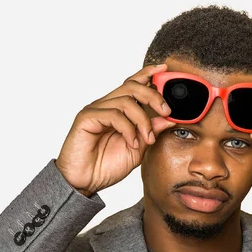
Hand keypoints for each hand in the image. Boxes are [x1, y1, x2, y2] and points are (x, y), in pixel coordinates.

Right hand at [55, 64, 175, 195]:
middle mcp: (106, 106)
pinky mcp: (86, 118)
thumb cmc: (106, 166)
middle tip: (167, 112)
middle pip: (132, 86)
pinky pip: (113, 115)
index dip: (148, 74)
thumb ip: (151, 132)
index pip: (133, 84)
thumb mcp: (138, 149)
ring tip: (146, 140)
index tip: (164, 69)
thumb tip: (168, 118)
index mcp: (118, 110)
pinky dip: (128, 128)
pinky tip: (131, 143)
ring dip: (143, 121)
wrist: (84, 183)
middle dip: (154, 96)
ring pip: (126, 101)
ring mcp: (95, 110)